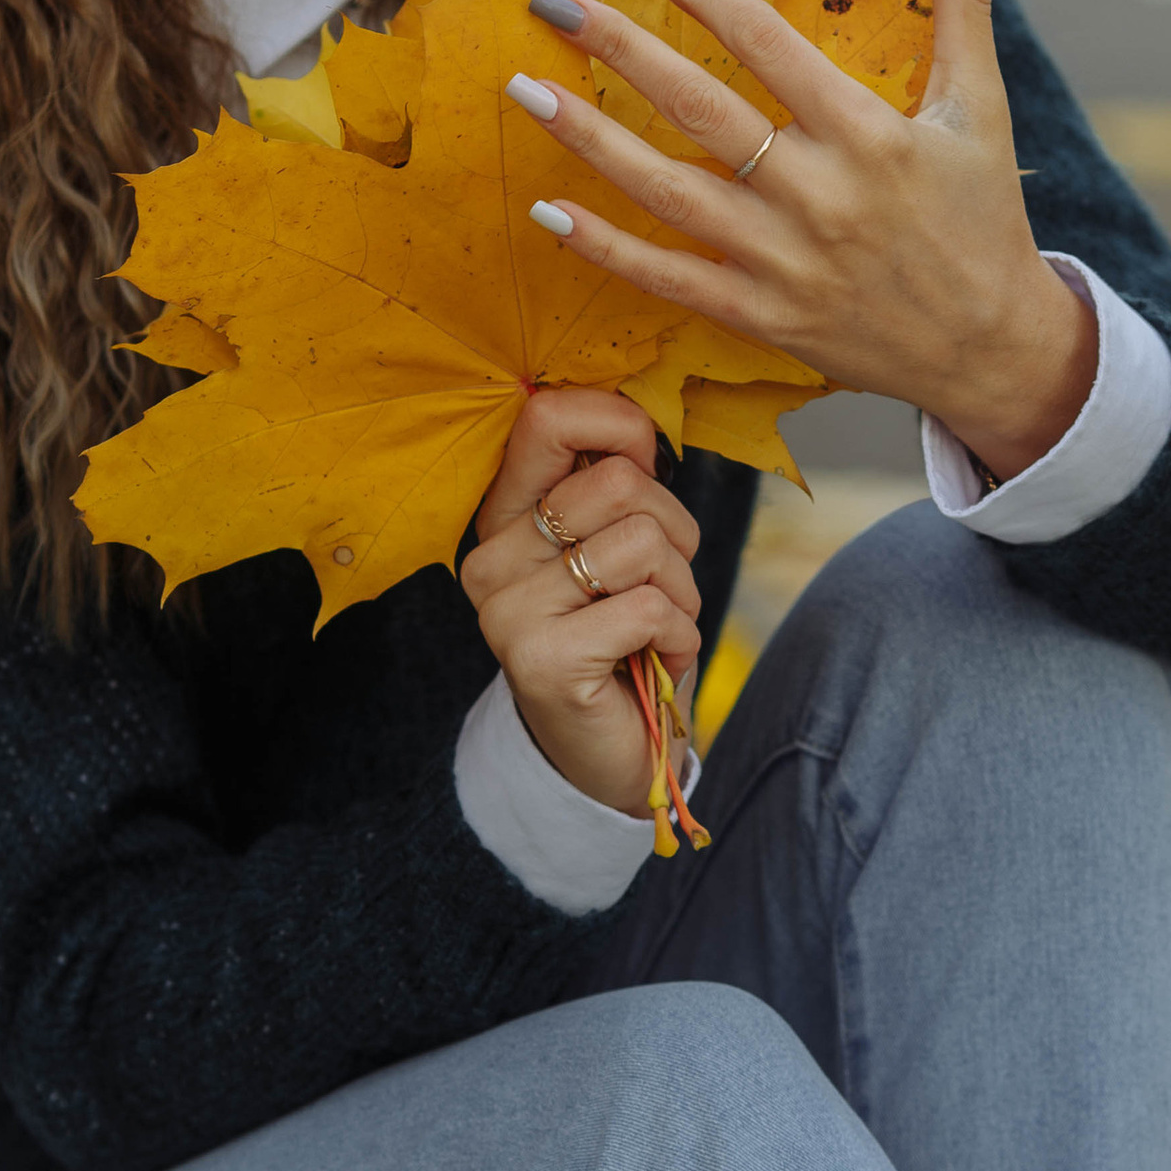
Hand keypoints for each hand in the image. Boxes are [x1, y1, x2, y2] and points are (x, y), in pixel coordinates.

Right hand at [461, 386, 701, 813]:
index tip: (647, 463)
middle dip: (673, 531)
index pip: (546, 417)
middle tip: (662, 582)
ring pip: (643, 544)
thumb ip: (616, 484)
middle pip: (618, 481)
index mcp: (504, 516)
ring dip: (680, 591)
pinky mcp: (543, 661)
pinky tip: (654, 661)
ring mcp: (509, 612)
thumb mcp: (617, 547)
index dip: (621, 424)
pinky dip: (679, 636)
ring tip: (656, 627)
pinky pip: (651, 608)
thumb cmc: (624, 637)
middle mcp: (490, 559)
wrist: (610, 753)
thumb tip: (640, 427)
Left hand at [512, 0, 1094, 480]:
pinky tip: (547, 210)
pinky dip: (605, 247)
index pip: (768, 45)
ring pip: (667, 192)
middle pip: (700, 109)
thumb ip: (964, 8)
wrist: (992, 349)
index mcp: (869, 134)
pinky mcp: (762, 316)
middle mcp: (819, 194)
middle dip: (621, 50)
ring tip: (526, 89)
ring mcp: (783, 261)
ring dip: (589, 140)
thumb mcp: (982, 110)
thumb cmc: (983, 221)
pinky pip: (668, 277)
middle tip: (555, 4)